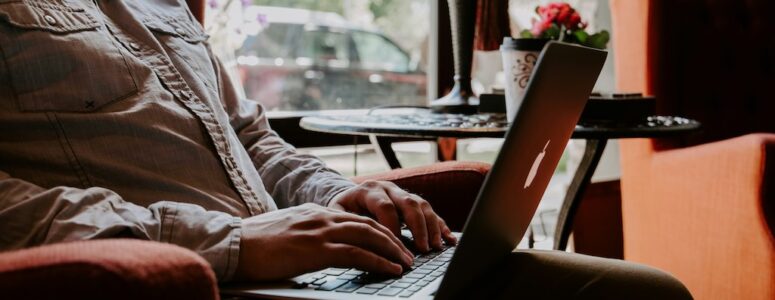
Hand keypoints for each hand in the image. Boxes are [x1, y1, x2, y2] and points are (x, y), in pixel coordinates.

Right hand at [234, 203, 413, 280]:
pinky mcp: (317, 250)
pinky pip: (357, 254)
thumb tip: (320, 245)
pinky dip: (378, 261)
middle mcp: (322, 216)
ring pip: (369, 236)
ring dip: (392, 250)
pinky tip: (390, 270)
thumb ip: (307, 233)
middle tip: (408, 253)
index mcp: (315, 212)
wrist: (234, 244)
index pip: (355, 218)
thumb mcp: (286, 231)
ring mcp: (320, 231)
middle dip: (393, 239)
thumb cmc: (254, 243)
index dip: (377, 230)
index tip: (391, 241)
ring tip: (406, 263)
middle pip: (369, 224)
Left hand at [328, 180, 456, 252]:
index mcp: (369, 190)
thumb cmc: (342, 212)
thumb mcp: (339, 217)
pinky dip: (441, 226)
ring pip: (422, 205)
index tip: (396, 246)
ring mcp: (402, 193)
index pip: (385, 206)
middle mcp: (388, 188)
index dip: (392, 227)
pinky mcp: (412, 203)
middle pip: (409, 202)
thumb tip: (364, 247)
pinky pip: (430, 212)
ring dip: (432, 227)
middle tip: (423, 248)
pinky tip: (449, 239)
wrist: (347, 199)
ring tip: (436, 246)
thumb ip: (351, 227)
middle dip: (418, 227)